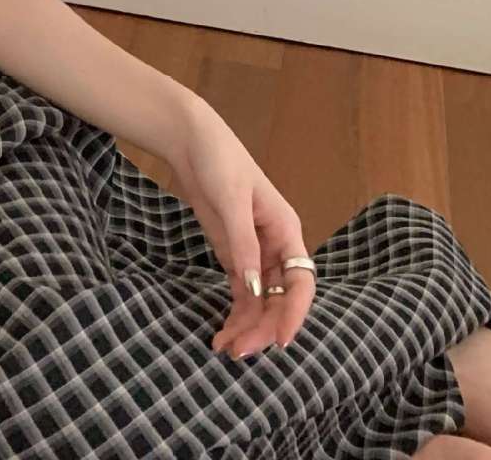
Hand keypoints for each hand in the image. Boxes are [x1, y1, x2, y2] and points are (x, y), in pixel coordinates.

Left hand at [167, 99, 316, 357]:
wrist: (190, 139)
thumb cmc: (218, 160)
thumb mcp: (230, 200)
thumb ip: (242, 244)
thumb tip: (253, 289)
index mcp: (285, 229)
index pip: (301, 280)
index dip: (294, 312)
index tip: (280, 340)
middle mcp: (275, 245)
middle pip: (279, 298)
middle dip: (263, 327)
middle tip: (239, 351)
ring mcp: (254, 252)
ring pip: (260, 301)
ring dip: (248, 326)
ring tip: (226, 349)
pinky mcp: (233, 254)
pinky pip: (241, 292)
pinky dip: (235, 313)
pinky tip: (223, 332)